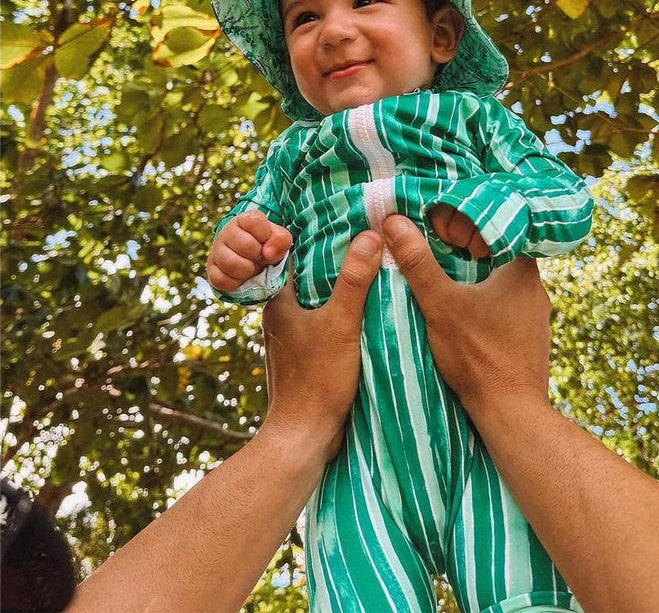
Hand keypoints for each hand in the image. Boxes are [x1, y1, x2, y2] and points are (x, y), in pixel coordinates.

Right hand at [207, 210, 292, 291]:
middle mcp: (226, 231)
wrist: (256, 265)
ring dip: (247, 271)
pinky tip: (241, 278)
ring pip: (231, 264)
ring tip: (251, 268)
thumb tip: (268, 253)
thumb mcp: (280, 241)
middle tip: (259, 257)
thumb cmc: (268, 247)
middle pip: (246, 245)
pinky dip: (236, 283)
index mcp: (244, 219)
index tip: (266, 241)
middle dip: (258, 256)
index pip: (254, 221)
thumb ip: (280, 240)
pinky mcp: (211, 269)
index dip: (266, 235)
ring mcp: (216, 250)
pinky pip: (221, 280)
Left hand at [263, 230, 381, 459]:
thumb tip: (370, 235)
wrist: (303, 438)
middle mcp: (280, 315)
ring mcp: (292, 337)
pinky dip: (342, 314)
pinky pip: (324, 322)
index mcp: (279, 301)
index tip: (350, 223)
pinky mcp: (305, 357)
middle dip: (337, 262)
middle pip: (310, 277)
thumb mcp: (341, 324)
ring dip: (342, 290)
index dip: (321, 238)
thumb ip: (354, 280)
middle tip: (370, 243)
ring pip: (318, 301)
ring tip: (374, 271)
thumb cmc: (317, 380)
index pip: (296, 255)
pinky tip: (368, 311)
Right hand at [383, 214, 548, 417]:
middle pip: (494, 253)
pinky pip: (503, 305)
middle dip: (462, 252)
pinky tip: (461, 314)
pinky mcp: (530, 336)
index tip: (436, 233)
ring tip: (442, 282)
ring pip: (498, 281)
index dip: (462, 224)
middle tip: (433, 254)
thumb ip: (417, 262)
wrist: (510, 412)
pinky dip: (481, 302)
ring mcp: (536, 314)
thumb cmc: (478, 355)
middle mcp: (536, 286)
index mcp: (522, 267)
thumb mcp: (440, 304)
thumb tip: (392, 222)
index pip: (493, 226)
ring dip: (471, 279)